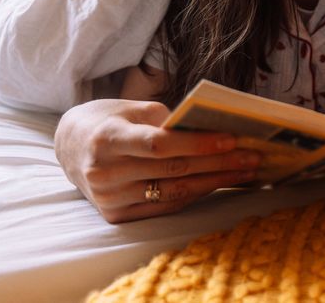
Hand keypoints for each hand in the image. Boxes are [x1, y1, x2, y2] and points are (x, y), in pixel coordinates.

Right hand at [54, 98, 261, 222]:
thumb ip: (166, 118)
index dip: (198, 144)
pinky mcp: (117, 216)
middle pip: (172, 169)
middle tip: (253, 156)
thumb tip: (210, 128)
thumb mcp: (131, 108)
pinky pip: (166, 205)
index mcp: (107, 139)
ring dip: (215, 182)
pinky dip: (196, 194)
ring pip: (174, 191)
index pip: (159, 144)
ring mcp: (109, 198)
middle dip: (218, 163)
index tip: (232, 139)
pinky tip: (220, 183)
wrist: (71, 148)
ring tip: (246, 171)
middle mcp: (105, 172)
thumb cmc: (109, 120)